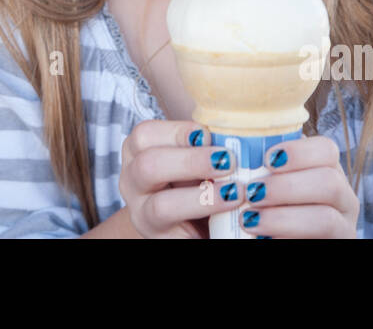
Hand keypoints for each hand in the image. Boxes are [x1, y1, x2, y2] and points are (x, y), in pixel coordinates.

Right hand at [118, 119, 243, 238]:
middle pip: (148, 166)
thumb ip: (206, 145)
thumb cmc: (192, 179)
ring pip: (161, 206)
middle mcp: (132, 183)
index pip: (145, 134)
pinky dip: (205, 229)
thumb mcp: (192, 158)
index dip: (177, 131)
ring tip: (235, 193)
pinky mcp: (160, 241)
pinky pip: (180, 238)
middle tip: (228, 161)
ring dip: (202, 198)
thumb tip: (239, 133)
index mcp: (137, 152)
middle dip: (191, 162)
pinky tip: (231, 220)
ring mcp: (143, 215)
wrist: (185, 222)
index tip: (208, 134)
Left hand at [238, 135, 358, 237]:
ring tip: (249, 220)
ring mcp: (342, 226)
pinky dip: (287, 237)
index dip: (299, 151)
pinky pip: (320, 241)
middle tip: (252, 192)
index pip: (326, 149)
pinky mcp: (335, 245)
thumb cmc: (259, 208)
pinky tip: (262, 236)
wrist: (267, 236)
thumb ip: (250, 165)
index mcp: (325, 171)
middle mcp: (341, 197)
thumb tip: (215, 141)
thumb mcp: (260, 183)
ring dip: (283, 218)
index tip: (267, 158)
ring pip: (325, 218)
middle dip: (287, 186)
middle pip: (329, 181)